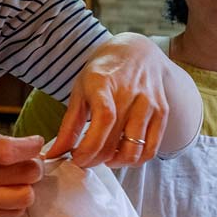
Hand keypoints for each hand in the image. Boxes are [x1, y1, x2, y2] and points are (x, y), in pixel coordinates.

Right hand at [0, 126, 44, 216]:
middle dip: (33, 166)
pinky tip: (3, 193)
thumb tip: (28, 147)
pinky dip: (14, 203)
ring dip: (27, 187)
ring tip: (16, 180)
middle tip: (28, 161)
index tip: (37, 142)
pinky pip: (9, 215)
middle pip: (23, 176)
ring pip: (22, 198)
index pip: (8, 152)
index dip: (31, 147)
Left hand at [46, 32, 199, 168]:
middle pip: (115, 142)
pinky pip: (151, 149)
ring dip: (116, 163)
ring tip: (105, 157)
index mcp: (104, 84)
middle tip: (86, 159)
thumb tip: (54, 155)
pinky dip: (135, 159)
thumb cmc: (104, 73)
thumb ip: (68, 125)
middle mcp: (130, 94)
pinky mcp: (162, 113)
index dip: (89, 147)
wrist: (136, 53)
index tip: (76, 158)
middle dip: (95, 160)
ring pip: (134, 151)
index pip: (103, 120)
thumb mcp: (80, 91)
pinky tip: (122, 153)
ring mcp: (150, 104)